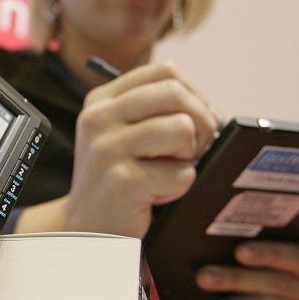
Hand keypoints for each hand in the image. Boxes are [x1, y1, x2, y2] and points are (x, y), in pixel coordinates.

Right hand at [61, 61, 219, 236]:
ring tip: (165, 172)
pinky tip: (154, 195)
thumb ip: (157, 112)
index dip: (194, 93)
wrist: (86, 228)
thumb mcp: (124, 134)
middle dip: (201, 122)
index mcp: (101, 101)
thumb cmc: (116, 180)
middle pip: (176, 94)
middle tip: (191, 150)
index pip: (164, 71)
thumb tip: (212, 112)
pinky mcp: (124, 180)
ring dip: (188, 156)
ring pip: (183, 129)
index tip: (194, 120)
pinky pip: (182, 173)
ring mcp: (108, 148)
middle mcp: (99, 118)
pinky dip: (178, 188)